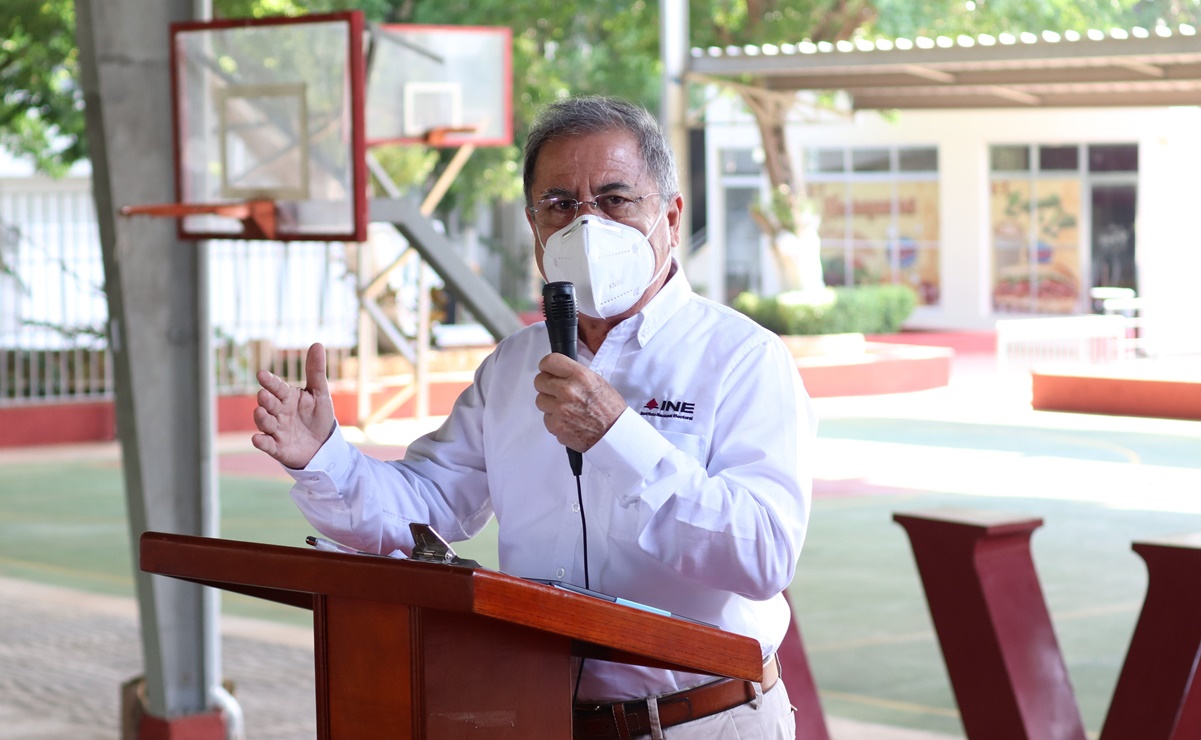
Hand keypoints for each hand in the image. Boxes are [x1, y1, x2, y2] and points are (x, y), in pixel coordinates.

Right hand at [251, 343, 335, 468]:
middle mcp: (278, 412)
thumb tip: (317, 344)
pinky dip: (262, 442)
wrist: (323, 445)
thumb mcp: (320, 393)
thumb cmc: (318, 416)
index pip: (277, 387)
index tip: (262, 374)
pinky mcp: (277, 448)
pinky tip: (257, 439)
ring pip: (265, 423)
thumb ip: (316, 371)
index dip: (270, 381)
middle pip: (269, 404)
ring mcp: (276, 430)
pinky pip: (267, 445)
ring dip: (262, 418)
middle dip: (266, 399)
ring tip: (260, 411)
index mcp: (287, 397)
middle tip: (263, 394)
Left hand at [533, 353, 625, 452]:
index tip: (547, 370)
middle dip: (547, 385)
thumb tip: (558, 372)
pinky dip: (554, 420)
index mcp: (580, 376)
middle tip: (557, 391)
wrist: (613, 434)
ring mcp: (560, 409)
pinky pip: (545, 418)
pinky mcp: (556, 425)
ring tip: (566, 407)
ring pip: (540, 400)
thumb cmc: (609, 409)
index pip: (549, 362)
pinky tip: (567, 419)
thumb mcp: (596, 381)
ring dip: (549, 403)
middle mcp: (568, 391)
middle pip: (539, 381)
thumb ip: (574, 374)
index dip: (546, 366)